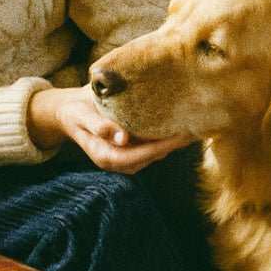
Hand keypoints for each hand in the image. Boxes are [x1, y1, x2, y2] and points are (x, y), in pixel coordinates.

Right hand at [28, 84, 187, 171]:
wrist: (72, 110)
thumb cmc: (77, 111)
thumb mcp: (83, 116)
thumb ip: (100, 127)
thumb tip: (122, 139)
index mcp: (107, 156)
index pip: (140, 155)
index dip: (161, 147)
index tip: (181, 136)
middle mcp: (119, 160)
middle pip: (152, 156)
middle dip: (174, 144)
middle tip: (197, 127)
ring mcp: (127, 155)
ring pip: (156, 153)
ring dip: (174, 141)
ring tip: (195, 124)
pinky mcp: (132, 147)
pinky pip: (152, 145)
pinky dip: (166, 136)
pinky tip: (181, 123)